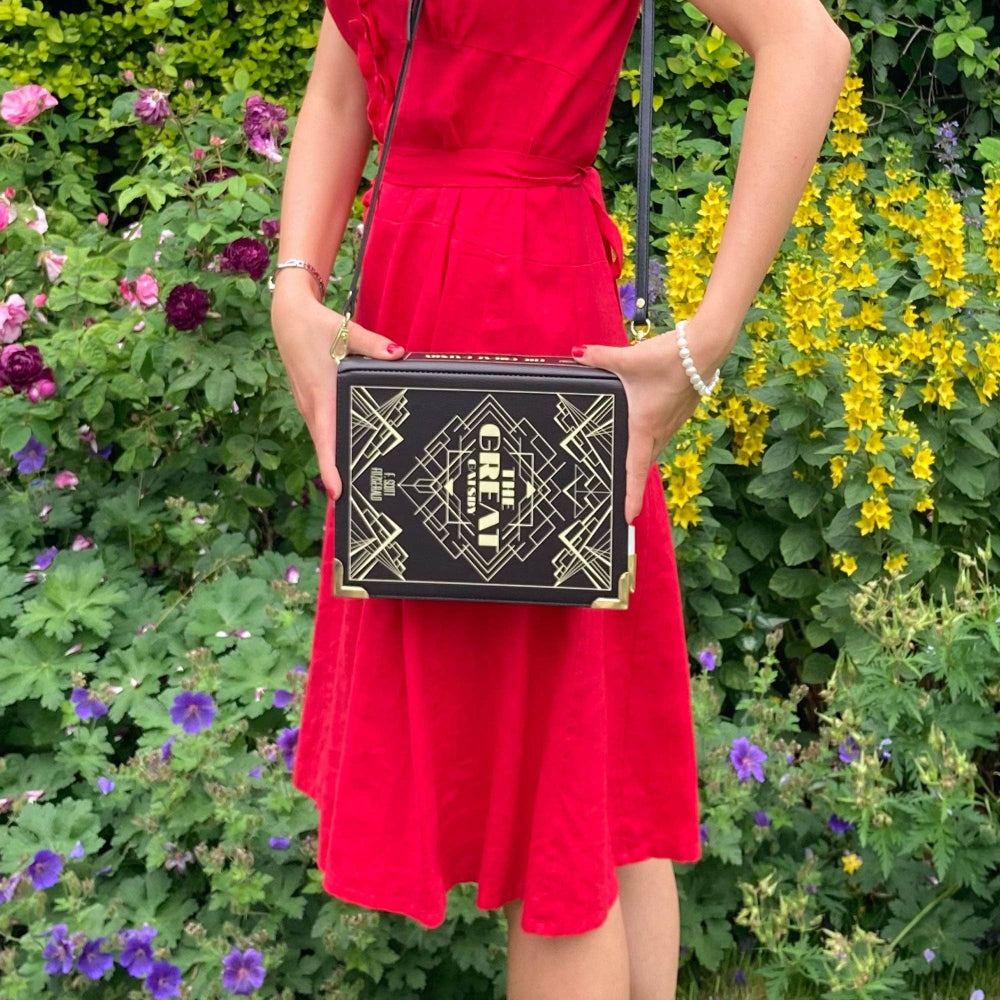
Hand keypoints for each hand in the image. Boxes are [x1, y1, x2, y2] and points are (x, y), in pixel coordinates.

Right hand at [270, 280, 403, 499]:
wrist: (287, 315)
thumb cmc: (314, 324)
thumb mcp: (344, 331)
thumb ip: (373, 345)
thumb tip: (396, 354)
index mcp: (320, 394)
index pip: (325, 439)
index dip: (330, 467)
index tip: (337, 492)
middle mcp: (312, 405)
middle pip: (326, 446)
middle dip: (338, 473)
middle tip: (357, 500)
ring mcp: (309, 404)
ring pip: (324, 437)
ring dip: (336, 458)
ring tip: (357, 482)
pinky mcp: (310, 399)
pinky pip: (324, 426)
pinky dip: (333, 441)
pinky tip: (351, 448)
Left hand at [571, 328, 711, 523]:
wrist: (708, 347)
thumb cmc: (671, 358)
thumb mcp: (629, 358)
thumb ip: (600, 358)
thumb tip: (577, 354)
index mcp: (645, 426)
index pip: (635, 469)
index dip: (631, 495)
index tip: (627, 516)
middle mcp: (661, 428)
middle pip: (644, 461)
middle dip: (633, 478)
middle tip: (620, 493)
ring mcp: (674, 420)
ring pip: (655, 447)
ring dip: (643, 457)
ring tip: (627, 463)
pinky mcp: (681, 409)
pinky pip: (664, 431)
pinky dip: (652, 437)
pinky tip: (644, 425)